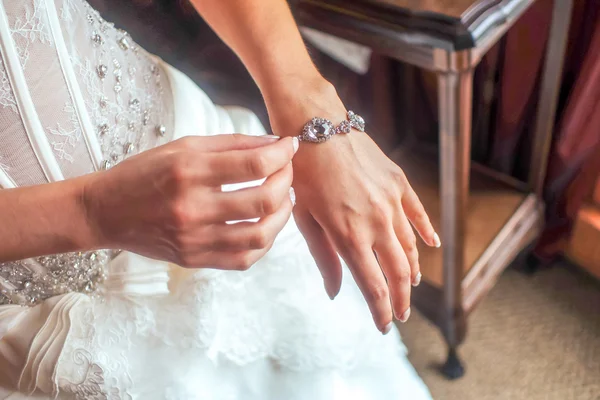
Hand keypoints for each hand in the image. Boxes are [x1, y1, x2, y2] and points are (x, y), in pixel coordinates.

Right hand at [82, 134, 297, 269]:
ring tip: (284, 199)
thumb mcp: (183, 147)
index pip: (254, 164)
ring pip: (260, 235)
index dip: (282, 154)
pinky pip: (244, 258)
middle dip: (286, 181)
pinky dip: (264, 241)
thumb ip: (231, 145)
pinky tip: (266, 224)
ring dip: (283, 215)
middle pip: (263, 200)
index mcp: (189, 171)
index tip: (289, 146)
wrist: (106, 212)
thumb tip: (274, 144)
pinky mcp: (194, 260)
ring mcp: (194, 239)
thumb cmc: (144, 173)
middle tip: (287, 171)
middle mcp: (193, 207)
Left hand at [267, 81, 438, 333]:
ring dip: (410, 271)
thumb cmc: (301, 172)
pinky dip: (425, 232)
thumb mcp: (304, 217)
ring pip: (409, 247)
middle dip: (400, 299)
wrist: (316, 125)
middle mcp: (376, 222)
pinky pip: (417, 213)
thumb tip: (335, 292)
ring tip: (409, 287)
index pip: (372, 285)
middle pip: (396, 272)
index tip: (384, 327)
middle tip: (401, 315)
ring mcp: (391, 201)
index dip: (380, 311)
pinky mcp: (398, 182)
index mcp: (349, 235)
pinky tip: (430, 246)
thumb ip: (324, 256)